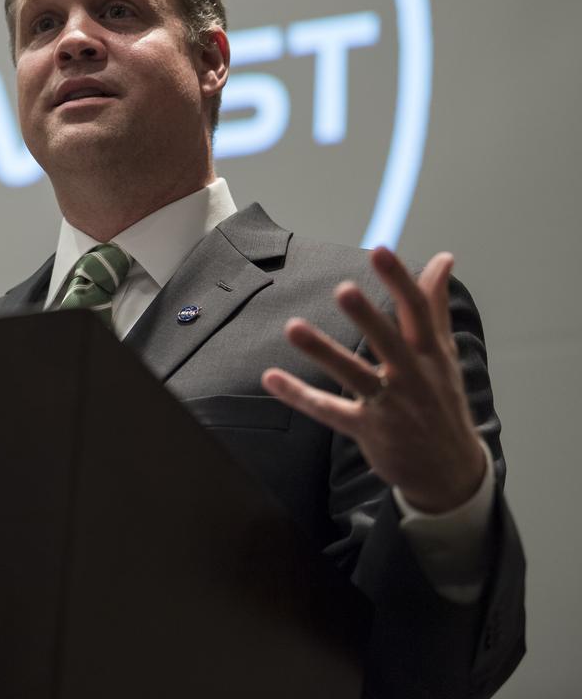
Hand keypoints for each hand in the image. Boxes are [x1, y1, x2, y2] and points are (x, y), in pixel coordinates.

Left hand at [261, 248, 485, 513]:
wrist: (450, 470)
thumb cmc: (442, 400)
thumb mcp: (444, 353)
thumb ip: (435, 305)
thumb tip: (443, 258)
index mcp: (431, 354)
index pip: (418, 311)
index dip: (400, 281)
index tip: (381, 251)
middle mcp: (412, 378)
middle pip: (388, 342)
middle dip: (368, 317)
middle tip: (344, 289)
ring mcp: (389, 406)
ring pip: (354, 375)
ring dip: (323, 351)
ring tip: (293, 327)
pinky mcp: (367, 430)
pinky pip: (328, 410)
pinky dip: (299, 394)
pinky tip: (271, 378)